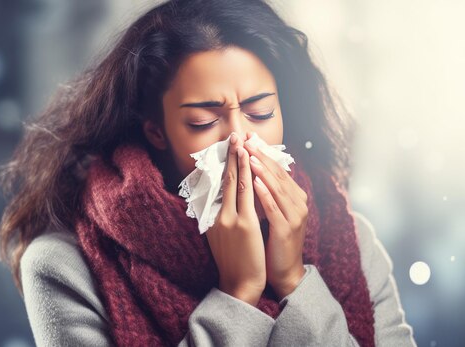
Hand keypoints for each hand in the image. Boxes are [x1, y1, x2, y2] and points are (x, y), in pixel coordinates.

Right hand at [206, 132, 265, 305]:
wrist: (239, 284)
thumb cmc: (235, 262)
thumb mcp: (223, 238)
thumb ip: (223, 218)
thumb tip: (225, 202)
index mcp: (214, 218)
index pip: (219, 185)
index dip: (224, 164)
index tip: (228, 148)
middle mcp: (219, 215)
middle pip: (224, 178)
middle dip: (230, 155)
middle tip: (233, 135)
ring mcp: (230, 218)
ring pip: (234, 181)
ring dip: (238, 158)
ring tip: (240, 140)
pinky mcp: (243, 224)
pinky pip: (246, 194)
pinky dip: (247, 174)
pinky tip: (250, 161)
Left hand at [243, 131, 307, 299]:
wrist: (284, 272)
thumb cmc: (274, 241)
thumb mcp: (273, 213)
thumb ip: (268, 193)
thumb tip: (252, 171)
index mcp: (296, 197)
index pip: (278, 170)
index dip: (263, 153)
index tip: (249, 139)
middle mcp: (299, 203)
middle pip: (278, 174)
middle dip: (261, 156)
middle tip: (247, 140)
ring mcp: (295, 216)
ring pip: (277, 188)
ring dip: (262, 170)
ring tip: (249, 156)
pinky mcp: (287, 229)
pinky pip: (274, 208)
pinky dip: (264, 194)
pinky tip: (254, 183)